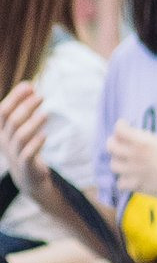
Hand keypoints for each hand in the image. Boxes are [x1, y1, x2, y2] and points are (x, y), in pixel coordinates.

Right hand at [0, 82, 49, 196]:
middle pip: (11, 121)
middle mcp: (4, 141)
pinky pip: (28, 154)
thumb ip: (24, 108)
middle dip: (24, 107)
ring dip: (33, 123)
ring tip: (46, 114)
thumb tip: (30, 86)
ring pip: (20, 136)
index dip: (14, 98)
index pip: (2, 111)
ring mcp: (13, 154)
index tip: (29, 85)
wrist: (28, 176)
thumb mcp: (21, 127)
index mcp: (0, 130)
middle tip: (41, 96)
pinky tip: (45, 135)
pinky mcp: (25, 165)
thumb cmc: (25, 146)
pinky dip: (36, 143)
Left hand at [107, 113, 156, 203]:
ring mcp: (133, 172)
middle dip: (114, 140)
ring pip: (113, 165)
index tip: (124, 123)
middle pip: (111, 146)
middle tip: (120, 139)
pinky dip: (123, 179)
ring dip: (117, 159)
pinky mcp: (136, 185)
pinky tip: (130, 176)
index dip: (120, 124)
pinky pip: (120, 183)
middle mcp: (134, 156)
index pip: (120, 130)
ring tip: (124, 157)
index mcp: (143, 143)